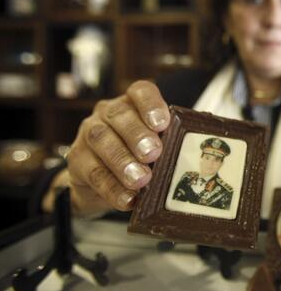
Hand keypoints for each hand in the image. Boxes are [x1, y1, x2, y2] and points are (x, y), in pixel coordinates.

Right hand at [42, 81, 170, 216]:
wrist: (101, 185)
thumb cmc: (138, 159)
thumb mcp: (156, 148)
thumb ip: (170, 146)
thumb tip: (194, 155)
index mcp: (132, 104)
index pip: (141, 92)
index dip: (151, 104)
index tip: (162, 124)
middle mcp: (107, 114)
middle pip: (119, 115)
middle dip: (137, 135)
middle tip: (153, 154)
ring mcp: (88, 134)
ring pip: (101, 141)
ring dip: (122, 161)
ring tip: (141, 180)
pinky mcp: (76, 160)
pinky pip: (92, 172)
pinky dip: (112, 188)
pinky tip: (128, 199)